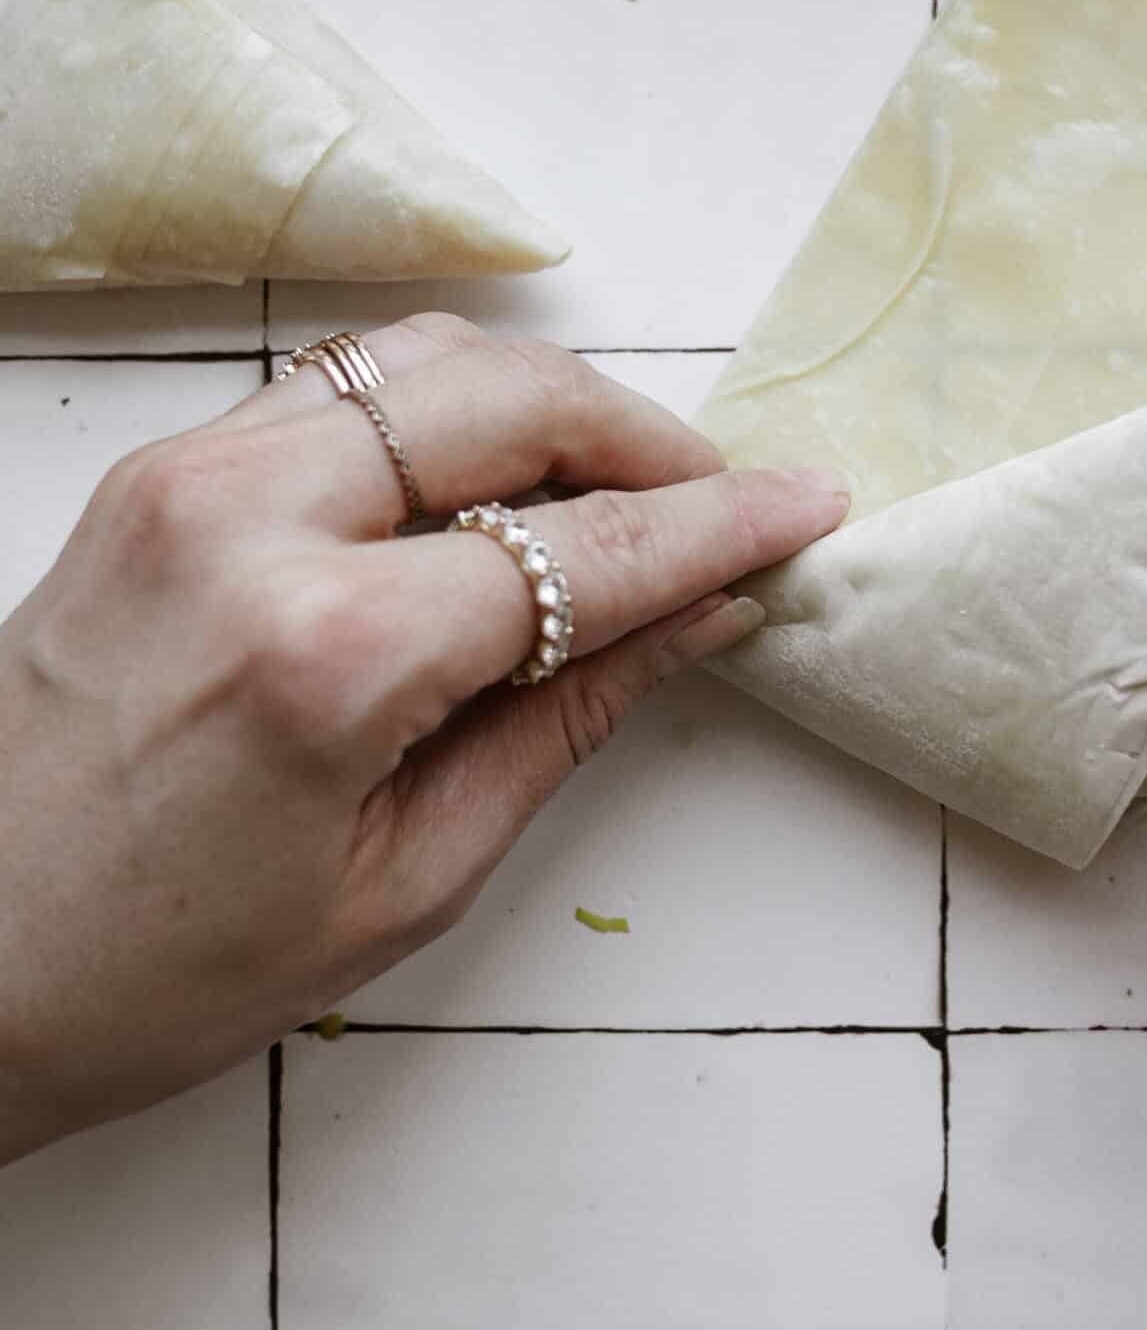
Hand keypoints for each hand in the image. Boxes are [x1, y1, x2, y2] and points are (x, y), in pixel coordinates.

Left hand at [0, 314, 845, 1165]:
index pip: (582, 550)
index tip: (810, 505)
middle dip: (643, 437)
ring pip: (422, 360)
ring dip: (545, 404)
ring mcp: (187, 475)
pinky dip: (443, 409)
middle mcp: (250, 520)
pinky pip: (340, 389)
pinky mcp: (154, 470)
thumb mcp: (403, 880)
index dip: (719, 526)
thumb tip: (703, 617)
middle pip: (509, 396)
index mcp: (325, 653)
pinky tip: (490, 483)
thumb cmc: (161, 969)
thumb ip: (564, 721)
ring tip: (615, 493)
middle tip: (719, 504)